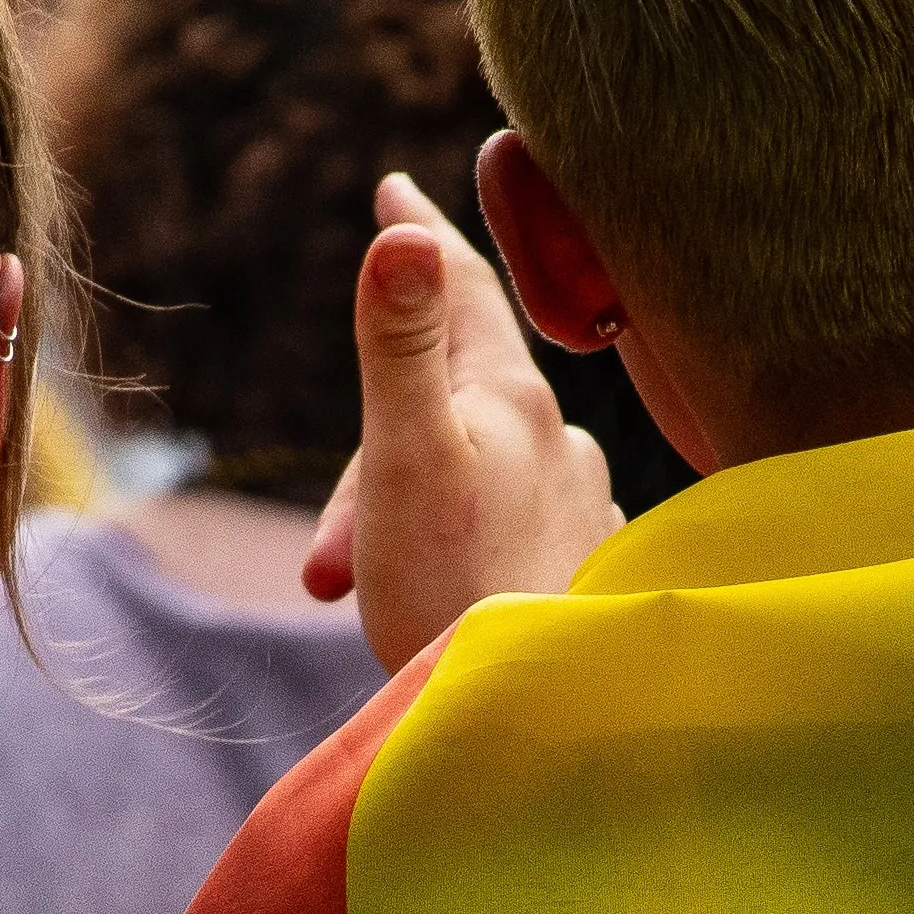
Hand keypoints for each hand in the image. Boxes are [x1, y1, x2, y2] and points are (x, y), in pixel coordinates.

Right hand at [301, 173, 616, 670]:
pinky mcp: (587, 565)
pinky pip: (507, 527)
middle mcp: (560, 439)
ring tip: (363, 590)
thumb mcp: (405, 457)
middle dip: (372, 456)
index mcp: (511, 398)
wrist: (537, 723)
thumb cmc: (452, 591)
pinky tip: (443, 593)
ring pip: (471, 472)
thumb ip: (402, 345)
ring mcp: (580, 504)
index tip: (395, 190)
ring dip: (404, 514)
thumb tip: (406, 235)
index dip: (421, 236)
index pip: (462, 286)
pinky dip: (457, 548)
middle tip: (326, 558)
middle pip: (451, 400)